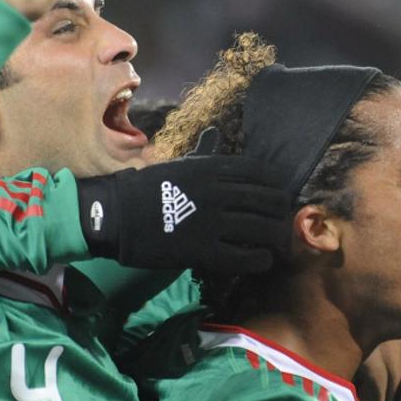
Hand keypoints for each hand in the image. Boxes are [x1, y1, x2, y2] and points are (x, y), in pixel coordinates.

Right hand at [77, 128, 290, 272]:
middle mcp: (218, 193)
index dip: (277, 186)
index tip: (281, 195)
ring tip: (279, 245)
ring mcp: (212, 222)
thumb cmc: (146, 188)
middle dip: (282, 213)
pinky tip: (263, 260)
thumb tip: (217, 139)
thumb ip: (204, 160)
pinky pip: (244, 257)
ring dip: (276, 238)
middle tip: (283, 224)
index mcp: (212, 169)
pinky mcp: (204, 251)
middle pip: (268, 201)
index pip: (261, 173)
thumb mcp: (180, 166)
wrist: (116, 214)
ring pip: (262, 229)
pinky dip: (260, 260)